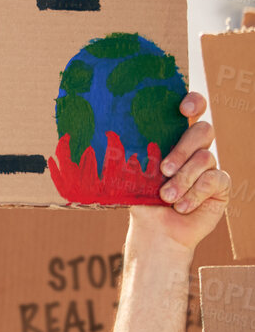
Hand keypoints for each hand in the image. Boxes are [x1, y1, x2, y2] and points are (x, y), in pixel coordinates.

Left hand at [132, 92, 228, 251]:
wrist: (155, 228)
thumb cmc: (141, 197)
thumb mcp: (133, 173)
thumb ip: (132, 154)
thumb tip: (110, 135)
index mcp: (173, 137)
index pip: (192, 110)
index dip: (194, 102)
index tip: (183, 108)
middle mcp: (195, 148)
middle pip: (203, 130)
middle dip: (183, 148)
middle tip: (164, 169)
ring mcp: (210, 165)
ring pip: (205, 158)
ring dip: (183, 180)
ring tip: (166, 196)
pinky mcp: (220, 185)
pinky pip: (213, 180)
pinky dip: (194, 194)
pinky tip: (181, 206)